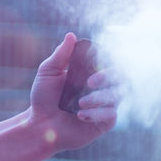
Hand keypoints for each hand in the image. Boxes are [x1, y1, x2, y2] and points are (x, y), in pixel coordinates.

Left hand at [27, 32, 119, 154]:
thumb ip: (60, 55)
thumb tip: (71, 35)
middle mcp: (101, 87)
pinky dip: (96, 113)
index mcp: (89, 72)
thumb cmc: (43, 98)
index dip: (108, 57)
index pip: (108, 60)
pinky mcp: (105, 122)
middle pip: (120, 76)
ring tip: (80, 103)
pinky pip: (110, 114)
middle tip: (90, 82)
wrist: (40, 125)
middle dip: (108, 76)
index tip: (97, 57)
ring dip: (99, 97)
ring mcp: (104, 104)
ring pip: (117, 95)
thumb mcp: (48, 73)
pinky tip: (80, 115)